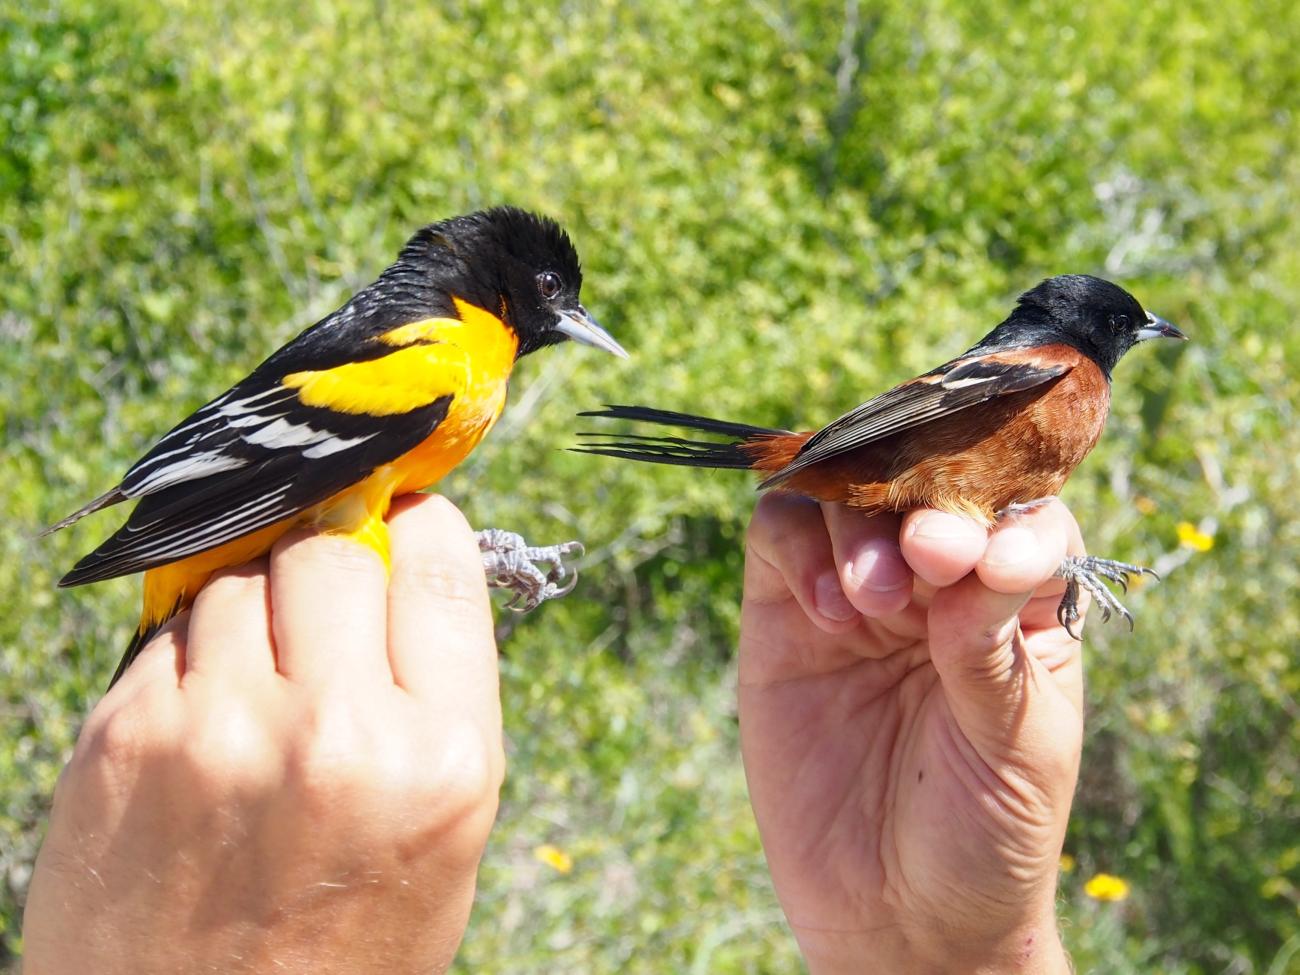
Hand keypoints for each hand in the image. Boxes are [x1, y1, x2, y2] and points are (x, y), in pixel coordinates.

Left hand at [22, 494, 501, 974]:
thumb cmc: (341, 942)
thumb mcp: (442, 832)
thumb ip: (435, 694)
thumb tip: (404, 558)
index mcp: (445, 759)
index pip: (441, 569)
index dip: (422, 525)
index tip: (406, 520)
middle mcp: (338, 734)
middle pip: (335, 547)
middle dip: (335, 557)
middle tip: (327, 605)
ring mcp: (222, 730)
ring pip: (243, 576)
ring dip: (256, 603)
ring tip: (260, 681)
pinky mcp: (126, 737)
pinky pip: (172, 631)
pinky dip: (193, 651)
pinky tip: (207, 715)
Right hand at [739, 496, 1083, 973]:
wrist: (895, 918)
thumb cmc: (985, 834)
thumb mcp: (1016, 745)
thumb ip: (993, 646)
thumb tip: (972, 550)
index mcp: (1020, 600)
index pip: (1022, 509)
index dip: (1006, 511)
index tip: (987, 558)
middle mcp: (938, 581)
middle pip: (924, 479)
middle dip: (923, 503)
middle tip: (927, 553)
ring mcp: (859, 592)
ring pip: (847, 494)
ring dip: (861, 528)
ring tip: (872, 602)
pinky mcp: (786, 616)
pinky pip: (781, 537)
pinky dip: (799, 550)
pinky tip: (827, 613)